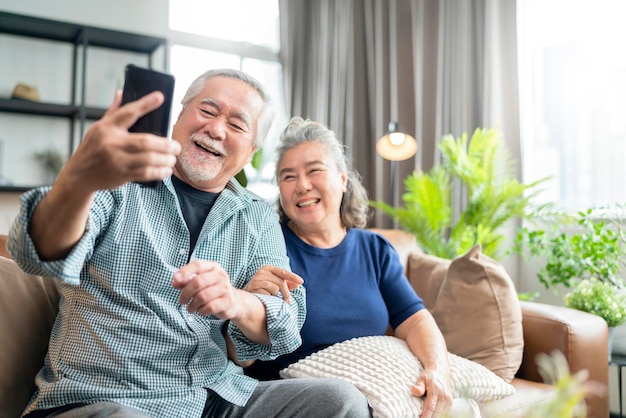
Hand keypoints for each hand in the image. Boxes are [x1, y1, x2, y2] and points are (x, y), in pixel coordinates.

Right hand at [58, 90, 179, 193]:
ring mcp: (116, 160)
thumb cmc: (92, 149)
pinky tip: (166, 170)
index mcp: (106, 128)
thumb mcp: (98, 128)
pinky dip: (159, 172)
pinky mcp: (121, 174)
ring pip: (149, 158)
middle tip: (176, 146)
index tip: (160, 97)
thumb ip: (113, 112)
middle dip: (166, 144)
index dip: (145, 104)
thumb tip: (121, 92)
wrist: (79, 176)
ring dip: (166, 159)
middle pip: (145, 141)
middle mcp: (111, 143)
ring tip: (173, 158)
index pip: (128, 112)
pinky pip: (146, 173)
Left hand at [172, 259, 240, 318]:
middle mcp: (220, 276)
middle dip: (186, 293)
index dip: (185, 271)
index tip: (175, 281)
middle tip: (182, 301)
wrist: (234, 301)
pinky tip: (201, 311)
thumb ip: (186, 280)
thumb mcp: (200, 282)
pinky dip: (202, 311)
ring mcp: (225, 288)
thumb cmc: (212, 290)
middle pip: (198, 282)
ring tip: (190, 308)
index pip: (198, 265)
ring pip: (202, 296)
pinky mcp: (227, 302)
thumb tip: (175, 281)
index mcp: (213, 267)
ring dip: (192, 305)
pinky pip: (210, 307)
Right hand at [243, 265, 303, 302]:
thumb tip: (298, 284)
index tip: (301, 282)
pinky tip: (265, 299)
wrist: (245, 296)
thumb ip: (286, 283)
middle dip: (286, 293)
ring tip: (272, 298)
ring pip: (275, 289)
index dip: (293, 277)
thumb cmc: (262, 288)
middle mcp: (262, 272)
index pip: (283, 272)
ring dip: (276, 296)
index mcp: (268, 268)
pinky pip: (267, 295)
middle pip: (281, 282)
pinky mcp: (253, 288)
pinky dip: (269, 298)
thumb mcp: (274, 283)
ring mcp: (257, 280)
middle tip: (288, 302)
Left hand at [411, 368, 452, 417]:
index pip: (430, 408)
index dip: (425, 416)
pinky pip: (443, 413)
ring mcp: (449, 401)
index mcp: (436, 392)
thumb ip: (419, 386)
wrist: (441, 371)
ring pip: (440, 415)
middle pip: (436, 414)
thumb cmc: (429, 376)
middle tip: (418, 417)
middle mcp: (444, 397)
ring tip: (423, 416)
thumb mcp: (422, 378)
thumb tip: (413, 389)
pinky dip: (436, 415)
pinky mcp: (450, 404)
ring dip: (432, 417)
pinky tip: (430, 414)